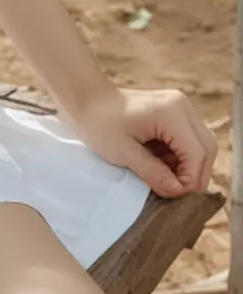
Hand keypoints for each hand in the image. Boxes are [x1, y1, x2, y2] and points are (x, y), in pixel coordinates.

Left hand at [66, 83, 218, 197]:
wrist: (87, 98)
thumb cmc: (100, 123)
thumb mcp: (123, 152)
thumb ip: (154, 173)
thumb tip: (178, 191)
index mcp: (171, 113)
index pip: (197, 154)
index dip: (190, 180)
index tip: (173, 195)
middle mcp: (181, 106)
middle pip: (206, 149)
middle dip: (194, 175)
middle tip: (173, 191)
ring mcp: (179, 107)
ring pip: (200, 146)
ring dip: (187, 166)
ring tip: (163, 177)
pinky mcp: (174, 112)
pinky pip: (188, 140)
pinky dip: (180, 157)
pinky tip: (160, 164)